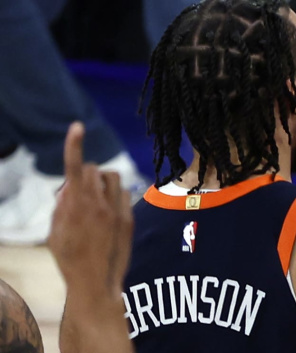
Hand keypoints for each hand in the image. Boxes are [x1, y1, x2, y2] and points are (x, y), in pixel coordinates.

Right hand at [48, 122, 133, 299]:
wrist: (96, 282)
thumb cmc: (68, 259)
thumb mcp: (54, 232)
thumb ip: (60, 207)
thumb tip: (67, 189)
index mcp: (75, 206)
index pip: (74, 168)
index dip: (74, 145)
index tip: (77, 126)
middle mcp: (97, 203)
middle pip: (92, 169)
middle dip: (83, 174)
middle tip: (77, 192)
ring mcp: (116, 209)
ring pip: (111, 177)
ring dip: (101, 180)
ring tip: (94, 198)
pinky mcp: (128, 217)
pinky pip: (122, 194)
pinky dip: (113, 196)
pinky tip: (106, 213)